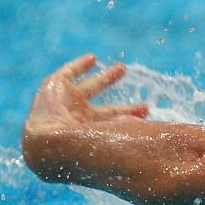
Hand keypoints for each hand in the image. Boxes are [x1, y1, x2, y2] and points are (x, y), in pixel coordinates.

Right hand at [24, 53, 147, 134]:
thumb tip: (155, 131)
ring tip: (123, 68)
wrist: (49, 142)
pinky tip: (92, 58)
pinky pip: (68, 72)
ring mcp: (67, 103)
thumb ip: (130, 132)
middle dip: (126, 108)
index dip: (132, 119)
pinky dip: (79, 65)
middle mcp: (80, 120)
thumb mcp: (112, 141)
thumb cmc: (82, 146)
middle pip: (108, 111)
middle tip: (146, 105)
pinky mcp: (55, 86)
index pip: (117, 125)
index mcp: (92, 135)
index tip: (148, 112)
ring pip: (90, 87)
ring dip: (106, 78)